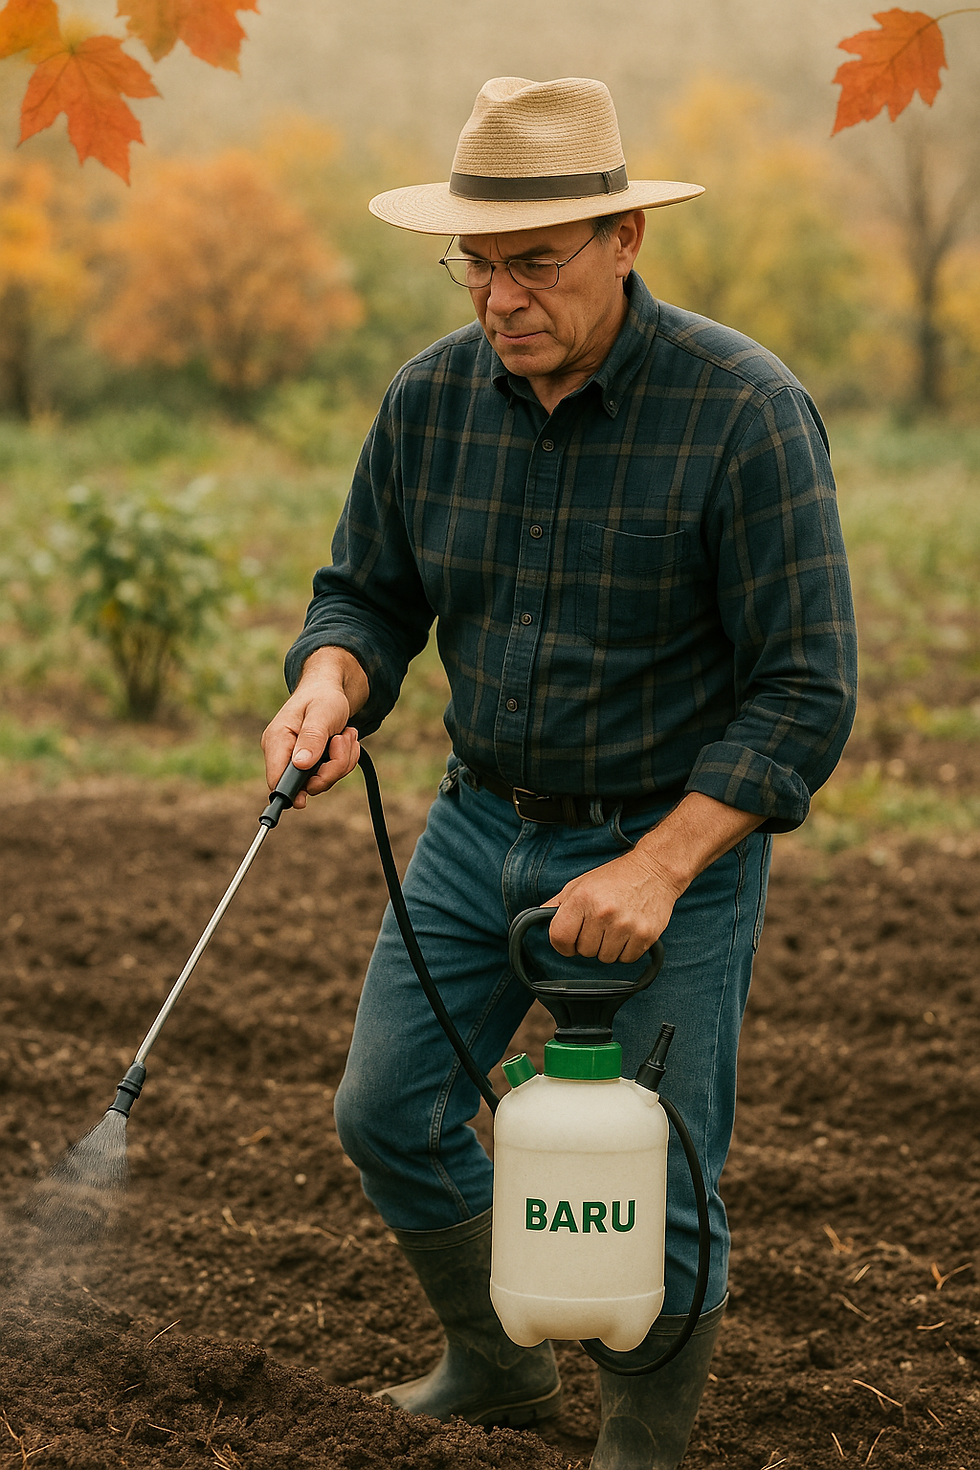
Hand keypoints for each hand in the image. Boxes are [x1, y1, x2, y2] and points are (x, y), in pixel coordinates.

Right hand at [260, 648, 367, 807]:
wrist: (330, 689)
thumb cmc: (323, 696)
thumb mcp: (322, 713)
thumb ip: (312, 738)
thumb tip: (301, 765)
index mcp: (277, 741)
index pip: (275, 779)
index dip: (291, 793)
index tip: (306, 797)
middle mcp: (283, 754)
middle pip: (305, 785)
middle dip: (332, 768)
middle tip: (341, 740)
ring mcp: (298, 761)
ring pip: (322, 781)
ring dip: (342, 760)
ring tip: (344, 734)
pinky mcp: (311, 764)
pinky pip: (330, 775)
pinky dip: (343, 759)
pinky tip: (343, 739)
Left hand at [544, 792, 763, 962]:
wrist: (655, 869)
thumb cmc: (615, 877)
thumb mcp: (580, 883)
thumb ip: (557, 904)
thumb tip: (534, 919)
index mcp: (581, 899)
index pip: (560, 938)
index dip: (562, 944)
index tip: (570, 941)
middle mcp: (602, 913)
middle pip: (584, 951)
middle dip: (589, 943)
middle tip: (600, 925)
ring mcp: (625, 925)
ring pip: (605, 958)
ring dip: (608, 948)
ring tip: (615, 927)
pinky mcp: (645, 935)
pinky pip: (626, 959)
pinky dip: (626, 951)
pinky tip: (628, 932)